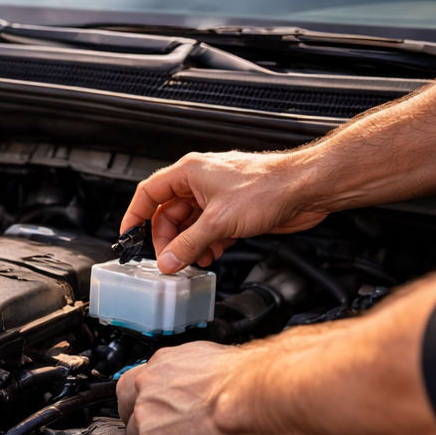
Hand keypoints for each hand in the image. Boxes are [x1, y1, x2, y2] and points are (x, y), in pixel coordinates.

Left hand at [118, 342, 254, 434]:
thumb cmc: (243, 382)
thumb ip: (187, 376)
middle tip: (172, 434)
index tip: (149, 410)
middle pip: (130, 415)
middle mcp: (145, 391)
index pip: (130, 386)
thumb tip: (193, 384)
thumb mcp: (209, 361)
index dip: (139, 401)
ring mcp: (146, 420)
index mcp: (159, 367)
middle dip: (146, 427)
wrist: (249, 401)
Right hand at [121, 151, 329, 272]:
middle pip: (168, 213)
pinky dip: (207, 245)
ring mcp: (217, 197)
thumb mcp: (219, 221)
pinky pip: (209, 230)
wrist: (307, 188)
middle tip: (170, 260)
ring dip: (189, 245)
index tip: (129, 236)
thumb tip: (168, 261)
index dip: (135, 216)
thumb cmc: (268, 186)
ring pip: (190, 225)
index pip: (149, 193)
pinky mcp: (233, 211)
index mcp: (189, 172)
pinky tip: (212, 256)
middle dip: (168, 239)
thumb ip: (189, 244)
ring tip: (193, 262)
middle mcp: (200, 182)